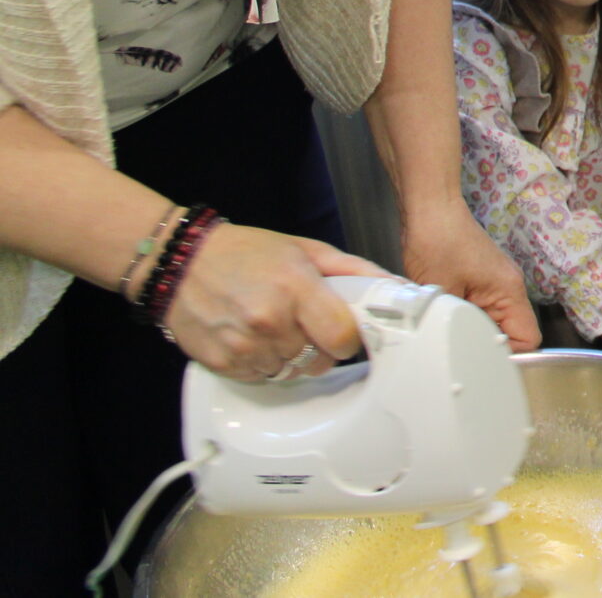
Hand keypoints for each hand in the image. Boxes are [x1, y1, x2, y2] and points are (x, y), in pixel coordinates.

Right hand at [163, 225, 387, 382]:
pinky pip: (262, 379)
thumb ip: (352, 270)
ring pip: (292, 373)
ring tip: (278, 329)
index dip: (349, 338)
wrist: (181, 263)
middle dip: (322, 347)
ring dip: (293, 358)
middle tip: (307, 325)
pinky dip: (265, 365)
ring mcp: (244, 346)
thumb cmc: (245, 252)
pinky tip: (256, 339)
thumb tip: (393, 286)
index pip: (342, 337)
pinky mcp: (222, 364)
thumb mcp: (305, 249)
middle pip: (319, 360)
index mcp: (296, 288)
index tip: (345, 332)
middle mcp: (269, 321)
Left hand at [402, 200, 538, 351]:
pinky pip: (482, 309)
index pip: (529, 337)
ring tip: (450, 333)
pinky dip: (468, 318)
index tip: (483, 362)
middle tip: (460, 351)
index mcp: (509, 291)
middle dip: (487, 344)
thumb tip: (460, 349)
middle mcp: (510, 287)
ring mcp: (496, 282)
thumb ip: (458, 326)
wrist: (429, 210)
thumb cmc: (438, 244)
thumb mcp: (444, 293)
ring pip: (495, 322)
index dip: (510, 354)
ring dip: (475, 330)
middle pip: (512, 331)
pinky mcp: (481, 279)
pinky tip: (447, 317)